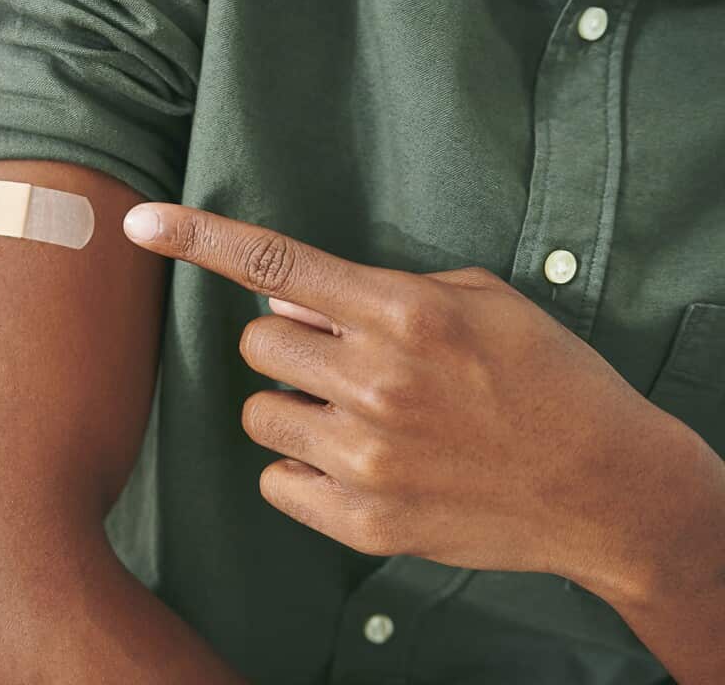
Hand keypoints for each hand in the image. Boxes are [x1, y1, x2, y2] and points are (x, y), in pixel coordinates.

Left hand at [122, 202, 717, 596]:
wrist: (603, 487)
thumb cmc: (547, 380)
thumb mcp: (481, 300)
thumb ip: (379, 290)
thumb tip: (286, 298)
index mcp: (405, 314)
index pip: (274, 264)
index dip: (198, 238)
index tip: (140, 223)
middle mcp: (376, 381)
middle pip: (257, 344)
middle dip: (288, 346)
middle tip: (343, 361)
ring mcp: (366, 457)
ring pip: (260, 412)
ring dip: (293, 406)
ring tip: (357, 417)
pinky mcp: (363, 520)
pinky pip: (276, 480)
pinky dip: (302, 469)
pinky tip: (355, 464)